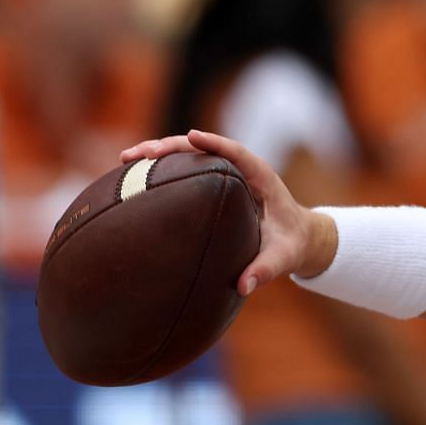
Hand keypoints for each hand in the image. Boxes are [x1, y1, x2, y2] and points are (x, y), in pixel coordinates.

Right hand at [120, 129, 332, 291]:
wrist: (298, 237)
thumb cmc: (292, 244)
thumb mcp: (285, 257)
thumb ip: (267, 270)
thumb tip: (244, 286)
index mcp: (261, 177)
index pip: (236, 152)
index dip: (215, 142)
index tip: (192, 137)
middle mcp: (240, 170)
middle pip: (203, 148)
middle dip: (171, 146)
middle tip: (141, 153)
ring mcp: (225, 174)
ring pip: (189, 155)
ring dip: (159, 153)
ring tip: (127, 159)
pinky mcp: (214, 183)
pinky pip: (187, 170)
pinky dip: (162, 170)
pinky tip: (134, 178)